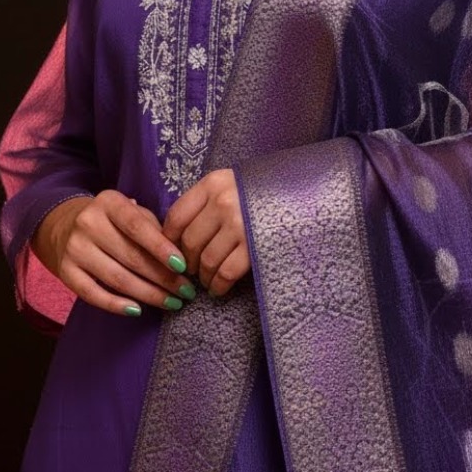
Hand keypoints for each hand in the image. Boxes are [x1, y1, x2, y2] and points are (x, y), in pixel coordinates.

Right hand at [31, 190, 194, 316]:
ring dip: (148, 294)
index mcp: (109, 202)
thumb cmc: (112, 221)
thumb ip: (153, 227)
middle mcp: (88, 223)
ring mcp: (74, 248)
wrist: (65, 225)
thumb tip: (180, 257)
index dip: (161, 247)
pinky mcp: (65, 271)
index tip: (183, 266)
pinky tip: (138, 310)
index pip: (137, 226)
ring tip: (171, 303)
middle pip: (131, 256)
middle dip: (163, 278)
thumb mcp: (131, 212)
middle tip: (186, 292)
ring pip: (116, 278)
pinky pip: (93, 294)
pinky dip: (116, 305)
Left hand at [162, 169, 250, 297]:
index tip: (172, 251)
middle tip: (190, 270)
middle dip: (187, 262)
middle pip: (190, 242)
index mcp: (213, 184)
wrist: (301, 192)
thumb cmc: (259, 191)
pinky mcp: (255, 245)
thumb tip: (175, 236)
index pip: (177, 216)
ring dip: (203, 276)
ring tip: (206, 280)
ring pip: (207, 260)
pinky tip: (218, 288)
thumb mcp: (229, 184)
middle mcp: (224, 202)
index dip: (169, 239)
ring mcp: (240, 224)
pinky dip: (218, 285)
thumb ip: (204, 202)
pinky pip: (227, 272)